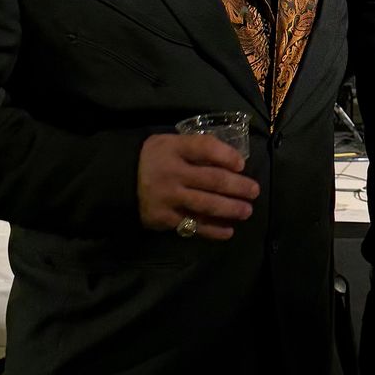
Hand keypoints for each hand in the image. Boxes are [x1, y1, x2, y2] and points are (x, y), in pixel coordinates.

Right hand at [138, 134, 258, 241]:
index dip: (227, 155)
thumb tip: (233, 160)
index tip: (242, 164)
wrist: (120, 181)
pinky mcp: (164, 217)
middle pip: (213, 179)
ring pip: (206, 205)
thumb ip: (196, 149)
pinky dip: (213, 229)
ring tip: (247, 211)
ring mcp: (168, 197)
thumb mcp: (170, 144)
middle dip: (238, 186)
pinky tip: (228, 231)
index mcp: (173, 148)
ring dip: (231, 209)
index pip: (205, 148)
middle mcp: (172, 172)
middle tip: (254, 191)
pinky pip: (193, 225)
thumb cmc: (154, 159)